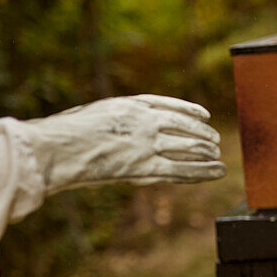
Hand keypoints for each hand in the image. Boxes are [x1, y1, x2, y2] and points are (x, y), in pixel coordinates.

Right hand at [0, 95, 224, 193]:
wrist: (58, 148)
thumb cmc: (65, 134)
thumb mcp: (92, 115)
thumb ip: (113, 120)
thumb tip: (119, 129)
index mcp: (131, 105)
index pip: (169, 105)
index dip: (189, 110)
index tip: (204, 115)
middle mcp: (145, 121)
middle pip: (184, 126)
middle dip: (202, 134)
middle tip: (215, 140)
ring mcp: (147, 144)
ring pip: (188, 147)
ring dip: (206, 152)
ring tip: (218, 156)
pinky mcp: (146, 167)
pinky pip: (182, 170)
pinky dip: (203, 171)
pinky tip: (218, 171)